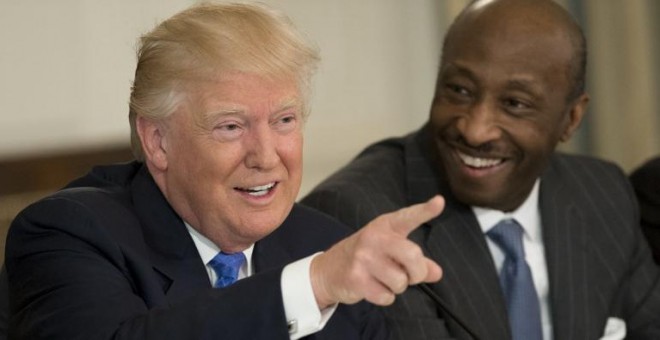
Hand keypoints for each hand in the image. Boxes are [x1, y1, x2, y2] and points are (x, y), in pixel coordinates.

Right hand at [310, 195, 443, 307]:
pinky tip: (373, 288)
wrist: (327, 270)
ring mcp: (363, 257)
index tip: (439, 202)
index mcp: (385, 226)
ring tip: (383, 279)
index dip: (425, 210)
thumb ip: (415, 261)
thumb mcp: (389, 251)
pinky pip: (387, 296)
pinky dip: (385, 297)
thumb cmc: (365, 258)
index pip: (408, 217)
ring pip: (400, 281)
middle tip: (410, 276)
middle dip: (417, 273)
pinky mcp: (356, 278)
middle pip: (413, 255)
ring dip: (397, 287)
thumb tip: (436, 273)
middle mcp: (374, 237)